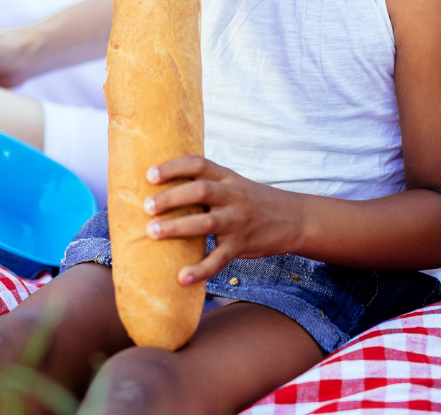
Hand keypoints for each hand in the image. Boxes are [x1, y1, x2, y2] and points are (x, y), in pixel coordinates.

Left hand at [144, 156, 305, 284]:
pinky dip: (200, 270)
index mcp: (227, 176)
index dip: (173, 167)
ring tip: (152, 232)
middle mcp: (232, 195)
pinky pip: (219, 259)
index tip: (150, 175)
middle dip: (171, 197)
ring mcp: (238, 221)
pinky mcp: (242, 246)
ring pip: (207, 223)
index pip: (198, 164)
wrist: (294, 218)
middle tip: (146, 206)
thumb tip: (164, 186)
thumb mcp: (233, 183)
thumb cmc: (252, 200)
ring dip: (177, 227)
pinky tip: (182, 277)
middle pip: (200, 191)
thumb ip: (207, 183)